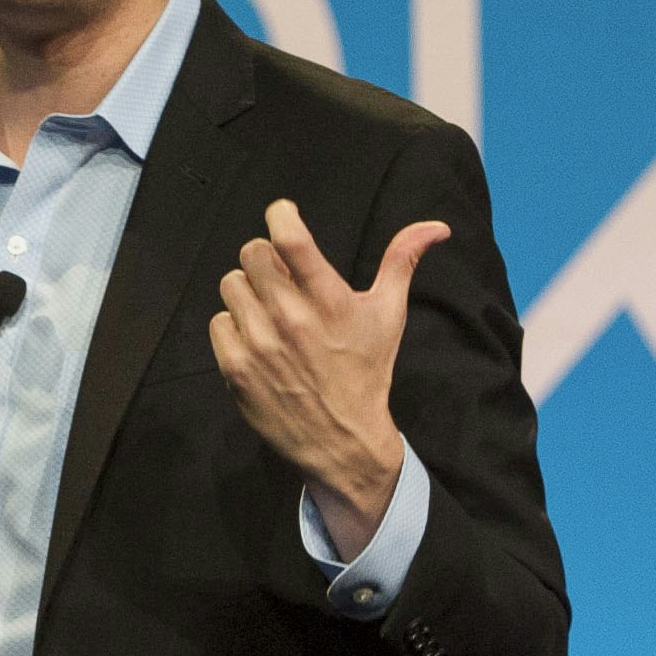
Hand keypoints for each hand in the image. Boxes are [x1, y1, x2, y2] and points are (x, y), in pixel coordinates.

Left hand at [209, 198, 446, 559]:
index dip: (281, 215)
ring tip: (269, 311)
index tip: (284, 215)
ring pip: (231, 283)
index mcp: (330, 302)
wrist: (342, 441)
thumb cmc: (367, 371)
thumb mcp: (389, 315)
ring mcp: (260, 345)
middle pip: (251, 253)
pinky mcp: (236, 368)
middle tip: (281, 277)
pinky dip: (234, 326)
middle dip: (266, 258)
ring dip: (248, 291)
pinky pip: (219, 321)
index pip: (289, 239)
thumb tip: (436, 226)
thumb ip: (403, 262)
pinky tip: (257, 340)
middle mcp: (292, 319)